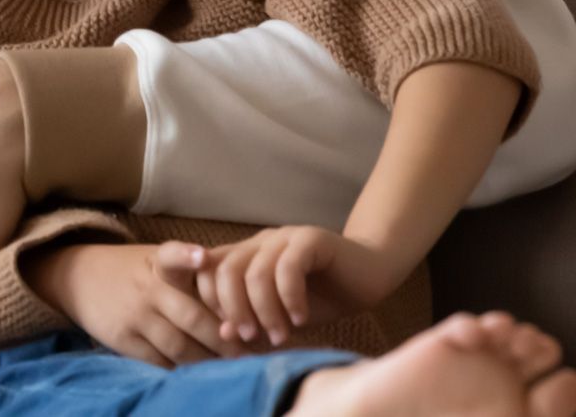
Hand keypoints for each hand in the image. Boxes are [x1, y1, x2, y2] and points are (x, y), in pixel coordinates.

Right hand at [32, 241, 240, 368]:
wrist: (78, 277)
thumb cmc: (134, 271)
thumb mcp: (156, 261)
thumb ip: (192, 276)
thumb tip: (244, 300)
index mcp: (158, 263)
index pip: (171, 255)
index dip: (187, 256)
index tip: (204, 257)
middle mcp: (147, 288)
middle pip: (192, 318)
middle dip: (224, 340)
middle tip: (251, 353)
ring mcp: (134, 317)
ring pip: (180, 347)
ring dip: (209, 362)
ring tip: (234, 369)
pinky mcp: (123, 341)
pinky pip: (161, 363)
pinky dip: (183, 372)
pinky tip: (200, 374)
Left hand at [166, 226, 401, 348]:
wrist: (370, 275)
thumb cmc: (322, 298)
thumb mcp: (282, 316)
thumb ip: (254, 321)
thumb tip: (223, 334)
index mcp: (244, 256)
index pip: (205, 272)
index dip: (212, 304)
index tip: (232, 334)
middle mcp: (258, 243)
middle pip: (225, 272)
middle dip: (234, 310)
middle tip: (250, 338)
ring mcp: (283, 237)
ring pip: (255, 272)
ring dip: (265, 311)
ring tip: (280, 336)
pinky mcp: (310, 238)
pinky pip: (288, 267)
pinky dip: (290, 298)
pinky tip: (301, 318)